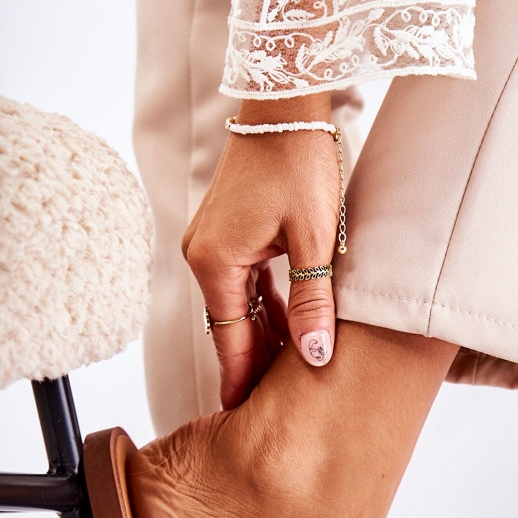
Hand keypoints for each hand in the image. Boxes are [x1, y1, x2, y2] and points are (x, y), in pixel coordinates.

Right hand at [182, 93, 339, 409]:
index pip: (230, 338)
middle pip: (231, 326)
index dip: (240, 378)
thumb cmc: (299, 162)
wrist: (284, 103)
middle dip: (253, 363)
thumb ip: (312, 301)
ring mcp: (213, 242)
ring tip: (288, 373)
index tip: (244, 414)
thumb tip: (313, 357)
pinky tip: (289, 327)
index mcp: (215, 262)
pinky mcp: (229, 231)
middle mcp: (204, 256)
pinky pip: (244, 283)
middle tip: (274, 405)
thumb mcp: (313, 240)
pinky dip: (265, 307)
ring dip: (264, 335)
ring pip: (239, 306)